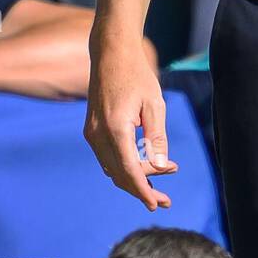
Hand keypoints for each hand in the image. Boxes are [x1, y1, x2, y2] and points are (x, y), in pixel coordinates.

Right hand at [85, 35, 177, 211]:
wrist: (111, 54)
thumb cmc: (137, 75)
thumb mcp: (154, 103)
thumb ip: (157, 136)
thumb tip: (162, 167)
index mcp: (115, 128)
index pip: (129, 171)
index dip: (143, 190)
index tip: (157, 204)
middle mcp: (98, 135)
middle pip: (119, 175)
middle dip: (142, 188)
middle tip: (166, 197)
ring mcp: (91, 134)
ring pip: (112, 168)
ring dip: (134, 177)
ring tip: (162, 177)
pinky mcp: (91, 131)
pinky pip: (107, 158)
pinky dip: (124, 166)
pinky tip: (144, 164)